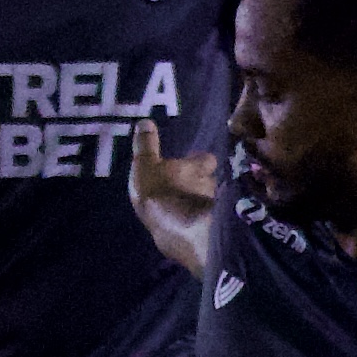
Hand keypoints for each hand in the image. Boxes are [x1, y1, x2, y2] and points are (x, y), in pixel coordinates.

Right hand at [131, 120, 221, 272]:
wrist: (177, 234)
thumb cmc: (160, 194)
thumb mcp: (145, 165)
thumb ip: (146, 145)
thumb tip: (146, 121)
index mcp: (199, 167)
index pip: (207, 158)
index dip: (199, 160)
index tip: (189, 162)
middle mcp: (211, 185)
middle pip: (209, 180)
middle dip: (199, 181)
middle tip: (182, 185)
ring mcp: (211, 209)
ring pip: (206, 200)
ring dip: (196, 201)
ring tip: (181, 205)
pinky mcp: (208, 229)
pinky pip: (202, 220)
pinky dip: (195, 220)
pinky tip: (182, 224)